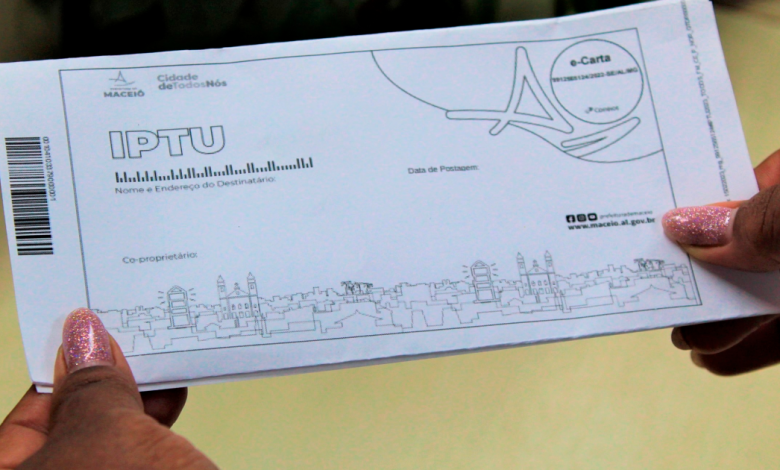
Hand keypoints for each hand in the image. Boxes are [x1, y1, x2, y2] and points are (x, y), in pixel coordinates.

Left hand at [0, 308, 216, 468]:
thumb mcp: (109, 430)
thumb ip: (94, 383)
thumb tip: (85, 340)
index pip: (27, 415)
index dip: (62, 370)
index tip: (90, 336)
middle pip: (70, 423)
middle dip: (104, 381)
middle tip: (126, 344)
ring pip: (108, 438)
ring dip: (135, 398)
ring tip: (157, 363)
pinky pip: (136, 452)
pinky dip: (152, 424)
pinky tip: (170, 395)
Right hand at [662, 149, 779, 374]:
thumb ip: (761, 218)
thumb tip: (687, 227)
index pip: (742, 184)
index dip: (695, 205)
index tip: (651, 224)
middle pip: (738, 245)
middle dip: (695, 269)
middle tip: (652, 285)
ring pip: (754, 294)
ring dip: (715, 319)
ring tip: (680, 335)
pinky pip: (776, 336)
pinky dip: (744, 350)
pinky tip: (713, 359)